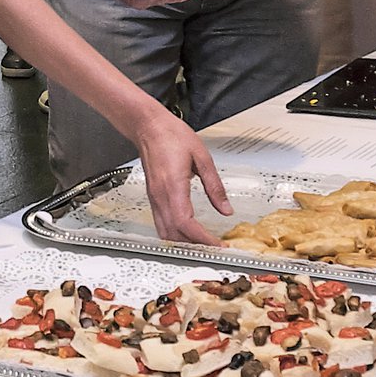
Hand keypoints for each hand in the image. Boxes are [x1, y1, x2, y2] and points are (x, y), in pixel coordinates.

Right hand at [134, 115, 232, 244]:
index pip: (186, 224)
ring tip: (203, 244)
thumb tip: (226, 209)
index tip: (217, 245)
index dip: (202, 239)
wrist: (149, 128)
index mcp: (173, 187)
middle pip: (174, 234)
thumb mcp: (202, 158)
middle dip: (195, 246)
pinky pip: (161, 224)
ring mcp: (155, 199)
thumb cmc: (172, 136)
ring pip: (165, 233)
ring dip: (183, 243)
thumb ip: (215, 187)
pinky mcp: (154, 198)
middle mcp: (161, 197)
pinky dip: (175, 234)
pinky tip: (188, 233)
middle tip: (214, 248)